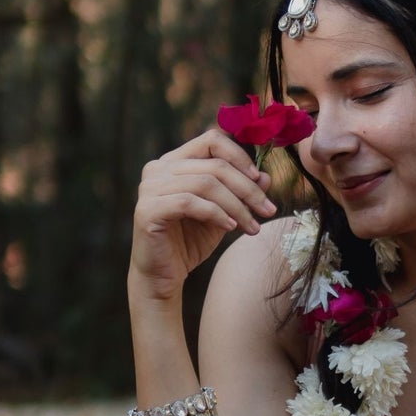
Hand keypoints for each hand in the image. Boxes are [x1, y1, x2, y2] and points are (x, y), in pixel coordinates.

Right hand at [129, 128, 278, 300]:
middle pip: (214, 165)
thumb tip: (266, 175)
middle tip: (268, 210)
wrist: (163, 275)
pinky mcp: (147, 209)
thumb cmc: (191, 241)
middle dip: (247, 188)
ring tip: (252, 227)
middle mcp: (158, 168)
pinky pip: (190, 203)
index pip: (211, 140)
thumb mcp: (224, 213)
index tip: (260, 180)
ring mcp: (150, 187)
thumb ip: (240, 192)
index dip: (239, 157)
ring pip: (206, 183)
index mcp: (175, 161)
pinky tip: (230, 228)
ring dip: (236, 206)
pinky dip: (216, 214)